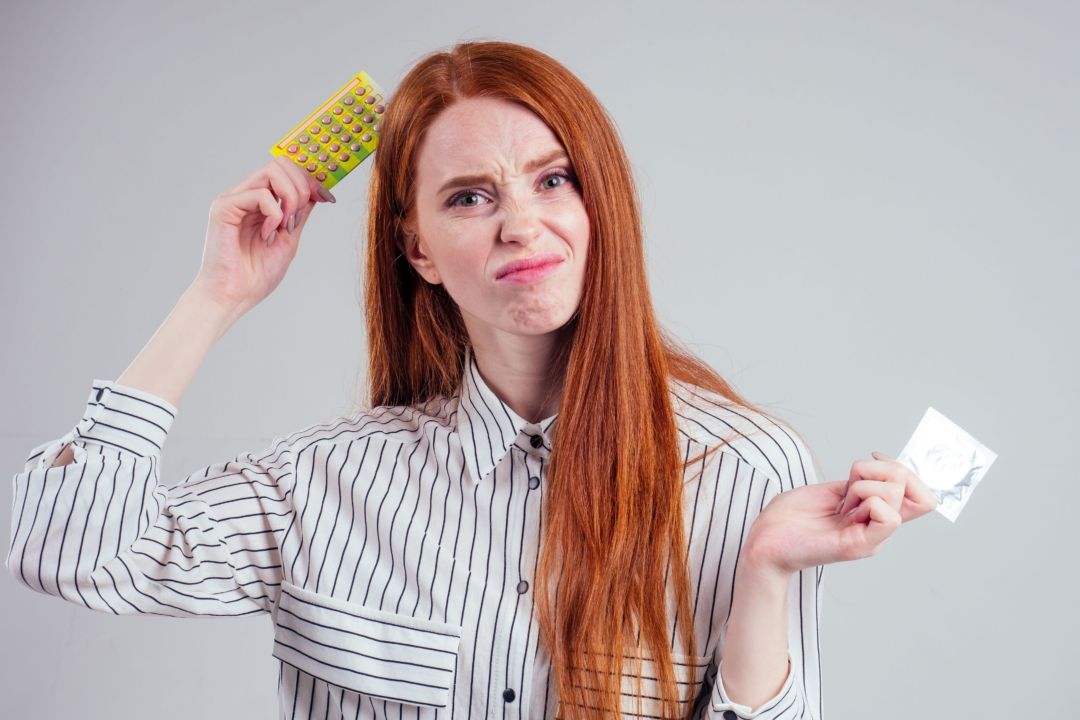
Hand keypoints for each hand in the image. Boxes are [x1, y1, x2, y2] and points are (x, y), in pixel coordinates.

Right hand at [192, 155, 335, 314]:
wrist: (233, 297)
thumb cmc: (256, 274)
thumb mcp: (289, 238)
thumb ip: (299, 213)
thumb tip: (316, 192)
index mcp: (259, 200)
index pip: (287, 170)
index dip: (312, 180)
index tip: (329, 198)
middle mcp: (245, 194)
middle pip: (281, 163)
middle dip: (302, 187)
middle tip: (298, 218)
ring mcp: (233, 198)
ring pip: (272, 171)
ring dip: (290, 198)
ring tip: (285, 226)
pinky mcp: (223, 207)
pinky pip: (260, 194)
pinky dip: (273, 215)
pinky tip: (266, 236)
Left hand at [742, 451, 939, 580]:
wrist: (766, 540)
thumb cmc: (792, 516)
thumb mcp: (836, 490)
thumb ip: (865, 483)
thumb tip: (893, 468)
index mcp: (876, 515)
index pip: (920, 494)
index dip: (904, 468)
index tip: (873, 456)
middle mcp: (879, 527)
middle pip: (906, 483)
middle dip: (873, 469)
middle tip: (845, 490)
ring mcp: (872, 537)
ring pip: (894, 492)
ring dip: (861, 484)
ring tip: (839, 504)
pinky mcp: (859, 545)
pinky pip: (887, 514)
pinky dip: (866, 499)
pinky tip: (843, 510)